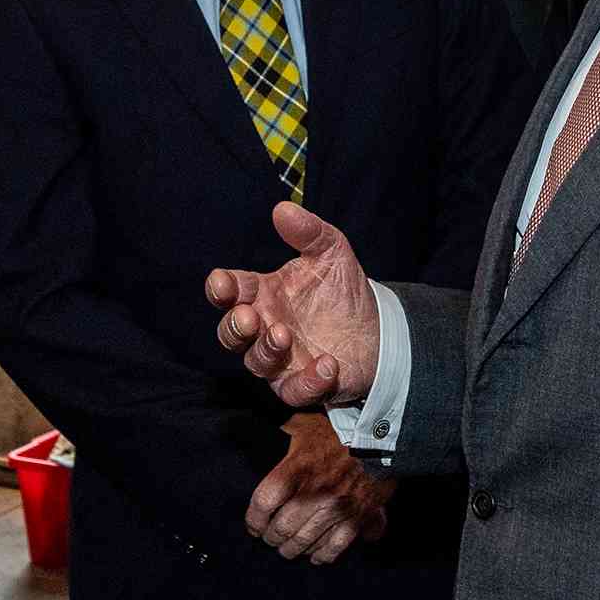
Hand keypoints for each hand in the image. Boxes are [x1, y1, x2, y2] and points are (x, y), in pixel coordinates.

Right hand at [210, 202, 380, 407]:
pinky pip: (293, 390)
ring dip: (265, 350)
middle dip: (234, 325)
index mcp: (264, 293)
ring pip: (255, 362)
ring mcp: (280, 359)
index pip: (231, 290)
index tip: (222, 282)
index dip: (221, 287)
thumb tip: (283, 208)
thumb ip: (308, 232)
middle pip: (231, 333)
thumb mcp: (332, 252)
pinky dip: (307, 381)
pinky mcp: (302, 383)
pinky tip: (327, 364)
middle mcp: (265, 327)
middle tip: (249, 316)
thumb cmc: (342, 291)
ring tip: (284, 335)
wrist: (377, 331)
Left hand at [245, 414, 392, 562]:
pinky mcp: (356, 519)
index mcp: (296, 469)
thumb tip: (252, 433)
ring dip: (292, 549)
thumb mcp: (300, 424)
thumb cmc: (336, 429)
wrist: (380, 437)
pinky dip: (322, 555)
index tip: (253, 525)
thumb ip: (277, 434)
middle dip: (271, 537)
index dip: (253, 519)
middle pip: (281, 528)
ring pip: (304, 542)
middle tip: (270, 538)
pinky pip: (334, 548)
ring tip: (288, 548)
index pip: (264, 503)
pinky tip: (315, 555)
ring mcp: (336, 509)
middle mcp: (314, 493)